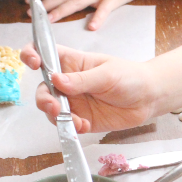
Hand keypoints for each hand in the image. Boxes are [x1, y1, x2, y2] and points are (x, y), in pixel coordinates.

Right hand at [20, 43, 158, 132]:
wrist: (149, 98)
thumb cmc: (130, 76)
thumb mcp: (107, 74)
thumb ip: (82, 79)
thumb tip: (56, 80)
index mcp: (72, 62)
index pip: (44, 53)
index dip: (32, 55)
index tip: (33, 62)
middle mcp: (68, 82)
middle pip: (43, 88)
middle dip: (43, 98)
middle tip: (53, 106)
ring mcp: (74, 102)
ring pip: (51, 109)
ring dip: (54, 115)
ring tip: (70, 119)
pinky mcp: (81, 119)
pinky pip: (67, 125)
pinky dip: (70, 127)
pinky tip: (83, 125)